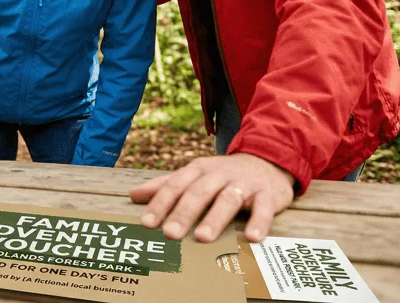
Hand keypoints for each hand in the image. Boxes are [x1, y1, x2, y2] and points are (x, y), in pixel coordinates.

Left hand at [130, 153, 294, 242]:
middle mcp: (219, 175)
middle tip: (170, 234)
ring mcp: (244, 184)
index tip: (146, 223)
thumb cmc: (222, 174)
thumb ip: (165, 186)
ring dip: (215, 219)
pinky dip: (259, 222)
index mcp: (198, 170)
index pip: (175, 186)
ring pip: (228, 200)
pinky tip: (252, 238)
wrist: (267, 160)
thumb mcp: (193, 175)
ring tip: (203, 238)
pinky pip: (263, 208)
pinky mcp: (267, 194)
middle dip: (183, 213)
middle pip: (198, 193)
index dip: (160, 204)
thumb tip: (132, 195)